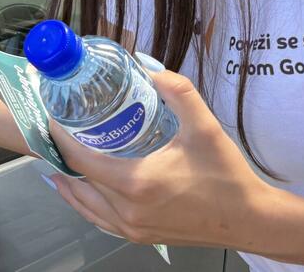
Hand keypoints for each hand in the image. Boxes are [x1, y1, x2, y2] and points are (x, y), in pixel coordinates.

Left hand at [48, 70, 270, 247]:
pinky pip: (98, 219)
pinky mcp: (139, 236)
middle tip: (56, 127)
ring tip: (60, 152)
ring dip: (68, 179)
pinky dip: (83, 202)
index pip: (80, 158)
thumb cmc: (226, 176)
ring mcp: (131, 227)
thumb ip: (178, 92)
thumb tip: (148, 66)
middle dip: (61, 152)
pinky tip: (77, 186)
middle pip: (77, 179)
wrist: (251, 221)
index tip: (52, 114)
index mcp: (136, 182)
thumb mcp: (204, 127)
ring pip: (83, 203)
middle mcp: (127, 209)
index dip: (60, 136)